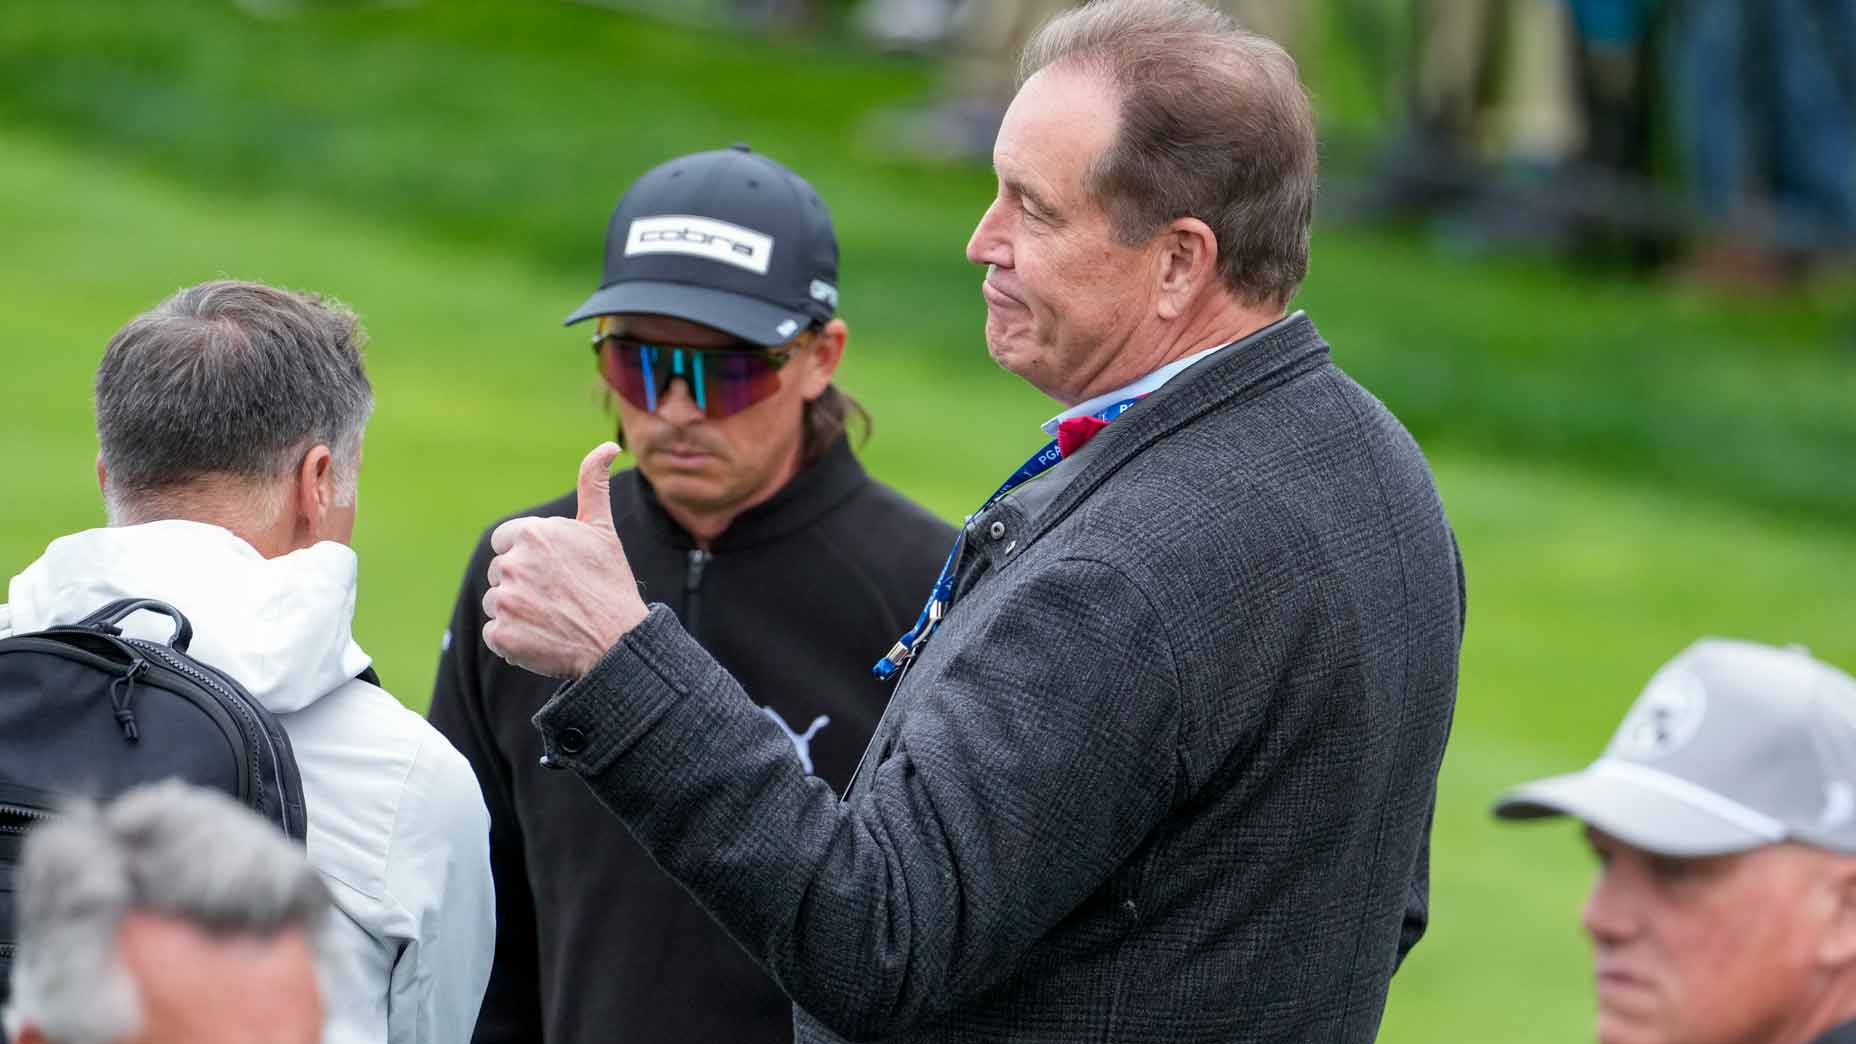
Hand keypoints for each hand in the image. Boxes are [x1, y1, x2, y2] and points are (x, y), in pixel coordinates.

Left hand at [482, 443, 648, 678]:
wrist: (618, 641)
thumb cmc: (610, 583)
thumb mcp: (602, 529)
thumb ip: (593, 484)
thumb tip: (608, 446)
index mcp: (532, 534)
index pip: (505, 541)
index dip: (528, 556)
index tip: (554, 570)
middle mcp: (512, 564)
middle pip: (500, 572)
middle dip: (522, 583)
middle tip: (558, 596)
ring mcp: (505, 601)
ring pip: (496, 602)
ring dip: (517, 612)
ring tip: (552, 618)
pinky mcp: (502, 635)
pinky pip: (496, 634)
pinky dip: (514, 640)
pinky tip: (543, 637)